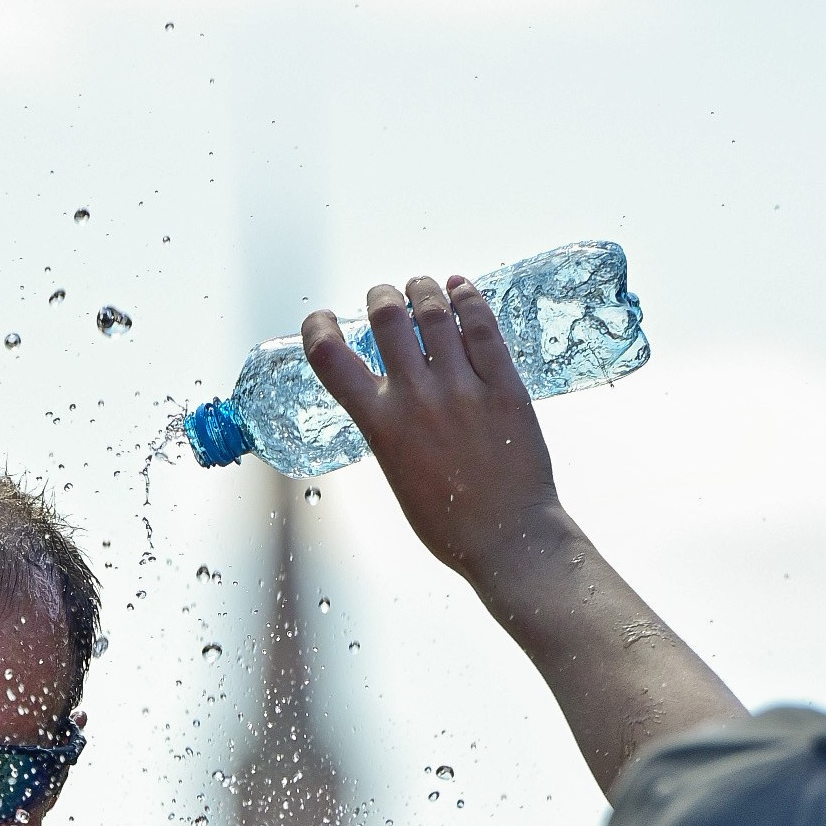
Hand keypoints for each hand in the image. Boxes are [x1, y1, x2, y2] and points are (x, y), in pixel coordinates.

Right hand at [301, 273, 563, 600]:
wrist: (507, 538)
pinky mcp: (503, 384)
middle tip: (384, 296)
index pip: (331, 359)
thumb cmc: (449, 522)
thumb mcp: (398, 474)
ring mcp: (463, 388)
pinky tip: (459, 289)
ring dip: (422, 289)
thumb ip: (389, 428)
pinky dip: (467, 298)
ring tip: (421, 287)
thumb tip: (389, 392)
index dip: (318, 329)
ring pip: (435, 311)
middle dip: (381, 296)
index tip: (321, 320)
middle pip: (387, 317)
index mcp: (382, 426)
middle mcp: (417, 399)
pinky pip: (482, 325)